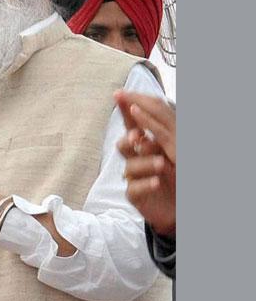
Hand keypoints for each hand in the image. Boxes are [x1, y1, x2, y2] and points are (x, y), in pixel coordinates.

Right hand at [115, 91, 175, 235]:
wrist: (181, 206)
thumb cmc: (178, 175)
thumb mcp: (175, 148)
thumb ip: (160, 128)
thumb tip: (141, 108)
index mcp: (147, 143)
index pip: (133, 122)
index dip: (125, 108)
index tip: (119, 94)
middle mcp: (138, 158)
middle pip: (124, 143)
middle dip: (130, 138)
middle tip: (138, 136)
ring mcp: (135, 177)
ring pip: (129, 166)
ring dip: (145, 162)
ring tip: (163, 164)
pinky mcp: (136, 196)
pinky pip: (133, 188)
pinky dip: (145, 184)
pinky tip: (157, 181)